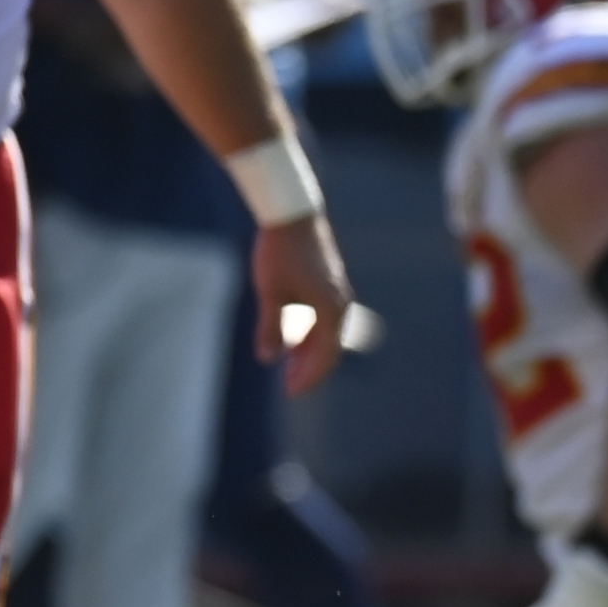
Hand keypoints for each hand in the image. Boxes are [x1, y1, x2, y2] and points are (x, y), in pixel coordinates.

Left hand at [254, 216, 353, 395]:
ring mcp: (337, 294)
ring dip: (309, 352)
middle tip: (287, 386)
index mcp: (330, 311)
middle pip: (329, 349)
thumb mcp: (270, 293)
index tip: (291, 392)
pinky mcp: (330, 284)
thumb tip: (267, 359)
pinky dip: (310, 334)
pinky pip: (324, 319)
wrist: (292, 214)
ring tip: (287, 366)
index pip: (325, 356)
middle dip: (309, 369)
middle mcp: (340, 306)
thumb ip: (270, 328)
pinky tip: (293, 338)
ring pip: (327, 334)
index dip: (308, 378)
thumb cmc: (279, 252)